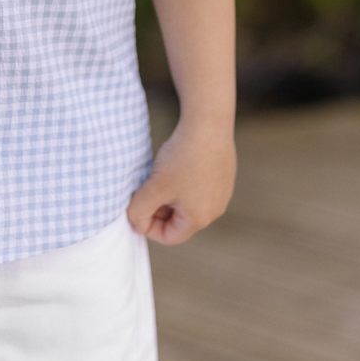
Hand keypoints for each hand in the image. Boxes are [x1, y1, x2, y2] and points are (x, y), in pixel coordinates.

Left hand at [127, 118, 237, 244]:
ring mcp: (222, 192)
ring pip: (187, 202)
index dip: (148, 225)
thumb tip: (135, 223)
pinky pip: (198, 187)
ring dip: (170, 193)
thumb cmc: (181, 157)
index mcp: (199, 219)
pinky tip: (177, 162)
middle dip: (159, 207)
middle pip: (178, 220)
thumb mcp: (154, 187)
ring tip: (162, 173)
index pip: (169, 237)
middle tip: (147, 187)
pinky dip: (183, 181)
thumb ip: (139, 211)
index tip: (137, 205)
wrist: (208, 124)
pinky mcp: (224, 175)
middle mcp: (215, 210)